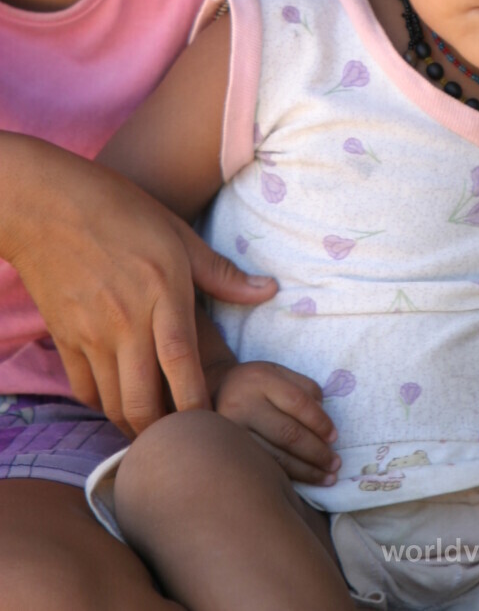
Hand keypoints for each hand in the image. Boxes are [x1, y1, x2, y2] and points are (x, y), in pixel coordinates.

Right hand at [0, 134, 276, 435]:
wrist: (46, 204)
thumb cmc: (120, 210)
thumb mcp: (178, 233)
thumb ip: (221, 273)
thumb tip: (269, 291)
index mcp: (161, 292)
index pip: (182, 364)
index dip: (198, 404)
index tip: (215, 426)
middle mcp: (125, 321)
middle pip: (143, 401)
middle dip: (166, 432)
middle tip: (186, 437)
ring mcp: (90, 333)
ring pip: (112, 404)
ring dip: (135, 423)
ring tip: (158, 426)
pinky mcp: (64, 338)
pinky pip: (84, 389)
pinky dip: (104, 404)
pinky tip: (121, 399)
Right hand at [213, 361, 338, 484]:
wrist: (211, 391)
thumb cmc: (255, 385)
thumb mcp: (278, 374)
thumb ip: (305, 389)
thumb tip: (324, 418)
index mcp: (260, 379)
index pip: (298, 402)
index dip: (320, 422)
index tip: (335, 438)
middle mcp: (242, 403)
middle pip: (287, 433)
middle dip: (316, 452)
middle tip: (335, 465)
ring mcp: (231, 431)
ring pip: (274, 457)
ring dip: (305, 471)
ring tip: (326, 478)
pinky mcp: (226, 453)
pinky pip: (261, 468)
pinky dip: (285, 478)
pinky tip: (301, 484)